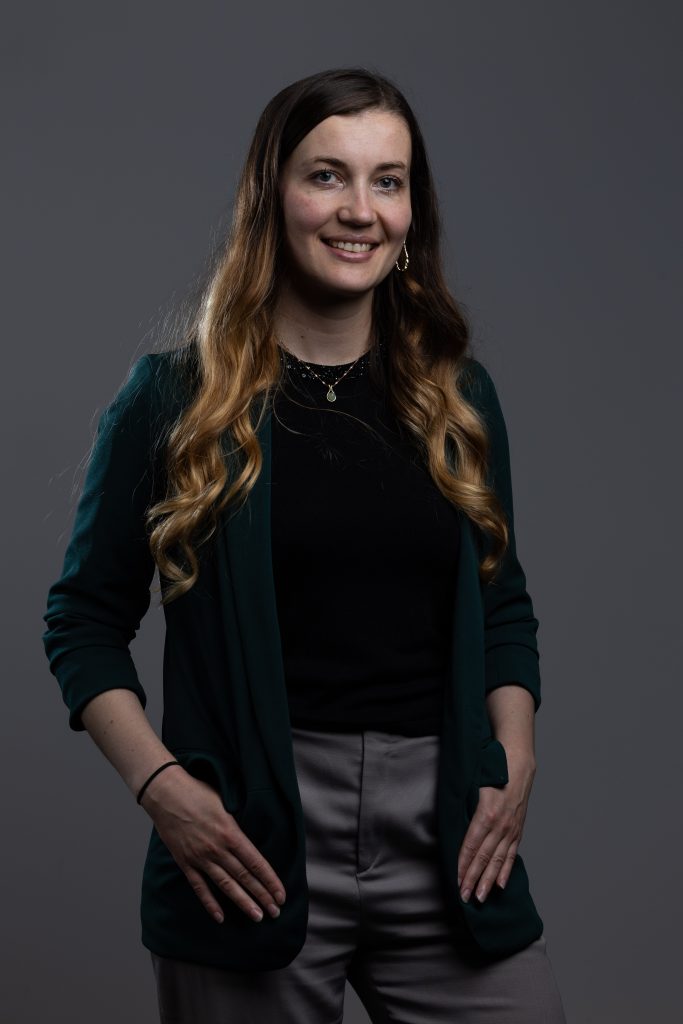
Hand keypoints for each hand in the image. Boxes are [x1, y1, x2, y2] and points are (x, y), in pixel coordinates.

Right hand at [140, 767, 286, 923]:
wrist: (165, 793)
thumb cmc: (197, 792)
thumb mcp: (226, 802)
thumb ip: (237, 825)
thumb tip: (251, 839)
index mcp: (231, 833)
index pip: (256, 863)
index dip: (270, 880)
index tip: (280, 894)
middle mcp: (217, 849)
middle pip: (244, 877)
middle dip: (262, 896)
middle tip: (276, 912)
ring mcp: (200, 858)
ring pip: (225, 886)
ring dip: (242, 902)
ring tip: (257, 917)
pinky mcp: (185, 862)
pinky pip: (199, 887)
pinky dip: (209, 903)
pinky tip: (220, 917)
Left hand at [457, 747, 535, 903]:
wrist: (518, 766)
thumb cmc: (491, 773)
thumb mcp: (473, 786)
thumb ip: (463, 806)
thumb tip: (449, 822)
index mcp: (485, 814)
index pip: (471, 845)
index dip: (463, 864)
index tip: (457, 880)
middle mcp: (499, 825)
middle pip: (484, 857)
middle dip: (474, 879)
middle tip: (465, 897)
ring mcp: (510, 829)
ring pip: (498, 860)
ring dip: (488, 880)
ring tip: (481, 897)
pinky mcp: (517, 831)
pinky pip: (511, 854)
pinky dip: (506, 870)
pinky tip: (500, 884)